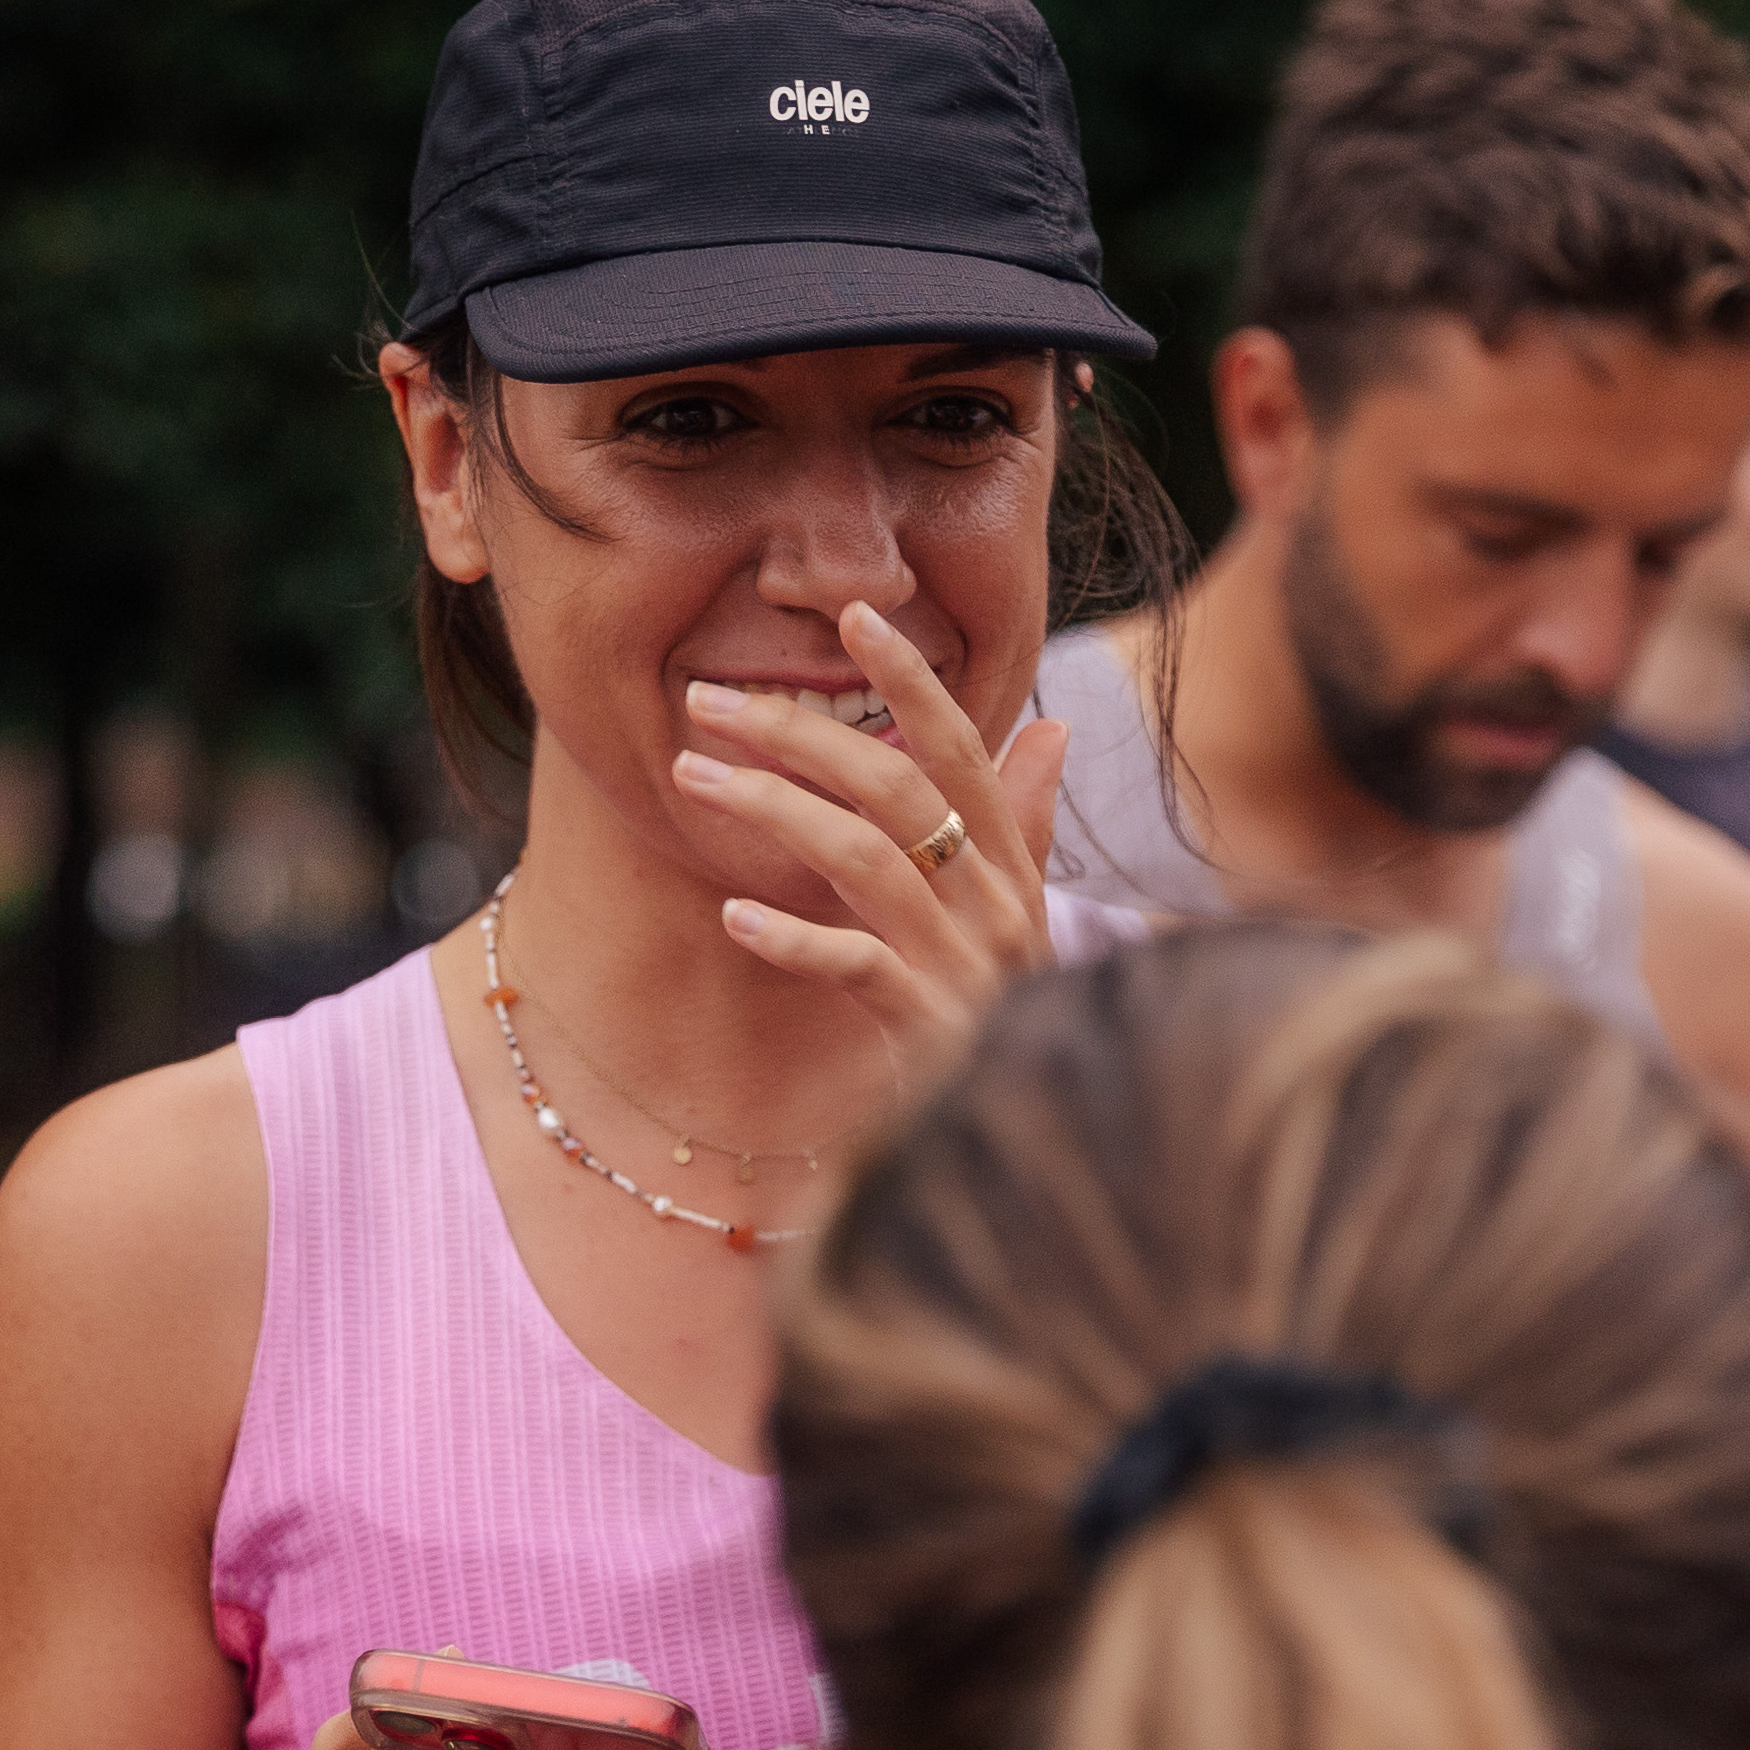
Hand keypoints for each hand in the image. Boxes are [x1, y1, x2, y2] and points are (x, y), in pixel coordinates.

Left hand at [674, 601, 1067, 1087]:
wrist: (1011, 1132)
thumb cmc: (1001, 1019)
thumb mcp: (1020, 915)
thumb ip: (1027, 824)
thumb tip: (1056, 731)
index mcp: (1011, 869)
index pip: (962, 751)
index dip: (913, 679)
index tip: (856, 617)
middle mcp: (995, 906)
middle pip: (898, 788)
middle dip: (800, 731)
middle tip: (708, 701)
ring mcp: (964, 967)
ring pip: (868, 858)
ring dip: (774, 808)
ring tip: (693, 777)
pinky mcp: (932, 1029)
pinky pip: (858, 968)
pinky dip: (797, 939)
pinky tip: (736, 916)